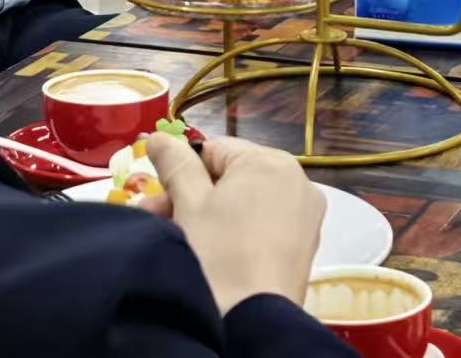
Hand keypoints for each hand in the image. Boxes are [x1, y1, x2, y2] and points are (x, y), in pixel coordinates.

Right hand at [145, 132, 323, 313]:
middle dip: (189, 197)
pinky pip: (262, 229)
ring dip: (207, 218)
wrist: (251, 323)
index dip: (183, 171)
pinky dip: (234, 235)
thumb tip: (158, 136)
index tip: (158, 194)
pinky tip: (208, 255)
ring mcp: (305, 218)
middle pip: (230, 179)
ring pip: (244, 206)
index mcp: (272, 162)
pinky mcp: (303, 249)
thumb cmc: (219, 254)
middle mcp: (297, 182)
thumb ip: (175, 163)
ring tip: (175, 239)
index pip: (215, 150)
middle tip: (155, 218)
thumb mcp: (189, 203)